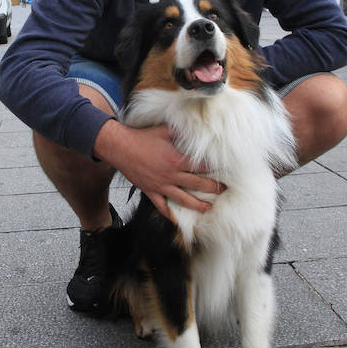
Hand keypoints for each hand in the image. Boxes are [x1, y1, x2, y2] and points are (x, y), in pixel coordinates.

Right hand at [93, 121, 222, 221]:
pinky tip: (177, 220)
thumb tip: (193, 127)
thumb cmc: (142, 137)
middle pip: (197, 184)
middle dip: (213, 188)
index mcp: (176, 160)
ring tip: (208, 208)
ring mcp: (161, 185)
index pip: (201, 166)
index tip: (225, 170)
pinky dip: (169, 214)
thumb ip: (180, 131)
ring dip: (197, 204)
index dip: (215, 168)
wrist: (120, 147)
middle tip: (224, 190)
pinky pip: (162, 206)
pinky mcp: (151, 191)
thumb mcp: (164, 130)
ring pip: (183, 199)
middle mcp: (171, 175)